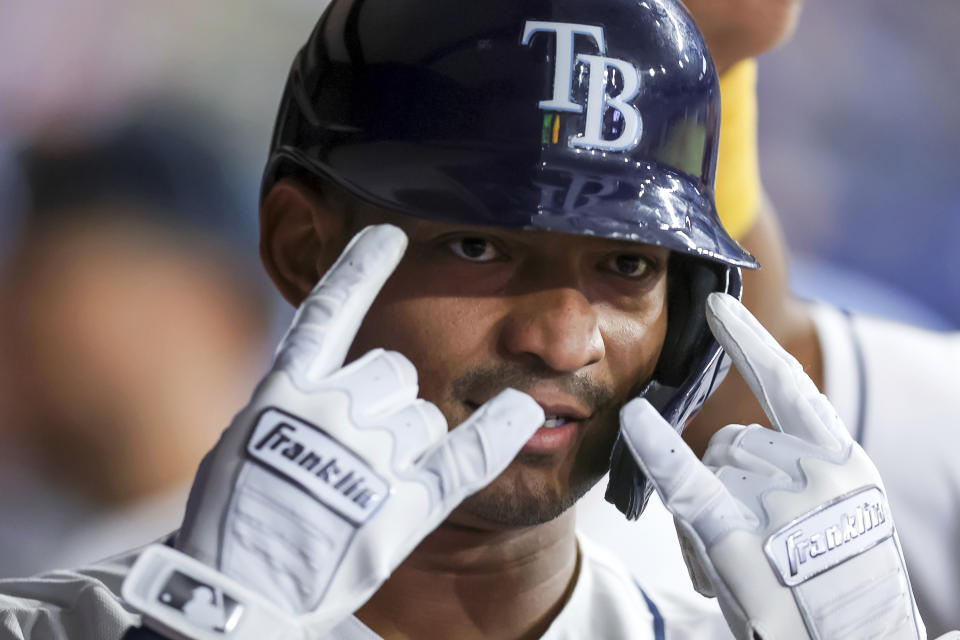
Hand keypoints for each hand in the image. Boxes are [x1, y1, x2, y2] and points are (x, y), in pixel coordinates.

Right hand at [122, 225, 543, 639]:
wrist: (238, 594)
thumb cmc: (231, 524)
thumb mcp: (240, 446)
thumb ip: (287, 406)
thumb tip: (318, 382)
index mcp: (286, 393)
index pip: (331, 310)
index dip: (361, 267)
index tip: (388, 234)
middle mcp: (335, 412)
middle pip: (396, 372)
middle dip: (388, 397)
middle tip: (361, 442)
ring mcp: (373, 456)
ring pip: (426, 416)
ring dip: (411, 436)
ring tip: (373, 481)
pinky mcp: (405, 503)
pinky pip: (464, 455)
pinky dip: (497, 431)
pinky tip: (523, 411)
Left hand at [620, 292, 924, 639]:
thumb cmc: (842, 592)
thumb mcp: (841, 517)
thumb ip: (793, 471)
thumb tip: (722, 450)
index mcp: (842, 463)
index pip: (787, 385)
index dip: (748, 342)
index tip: (717, 307)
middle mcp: (810, 473)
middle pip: (729, 442)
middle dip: (725, 482)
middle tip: (753, 541)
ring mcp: (778, 505)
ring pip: (707, 473)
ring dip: (709, 511)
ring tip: (744, 566)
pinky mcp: (740, 541)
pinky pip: (689, 483)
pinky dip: (659, 450)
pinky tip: (634, 418)